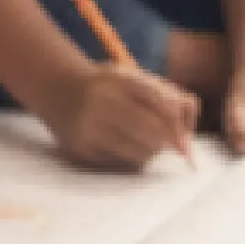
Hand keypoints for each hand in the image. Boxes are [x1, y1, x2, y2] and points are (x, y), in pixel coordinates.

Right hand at [45, 54, 201, 170]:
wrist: (56, 88)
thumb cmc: (108, 88)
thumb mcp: (135, 79)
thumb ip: (169, 99)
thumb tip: (188, 144)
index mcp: (120, 79)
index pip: (163, 106)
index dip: (179, 127)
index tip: (185, 143)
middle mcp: (102, 101)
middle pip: (154, 134)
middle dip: (167, 144)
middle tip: (166, 146)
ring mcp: (88, 126)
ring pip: (140, 154)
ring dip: (150, 153)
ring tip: (142, 144)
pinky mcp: (80, 148)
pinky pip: (121, 165)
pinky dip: (129, 160)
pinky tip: (121, 147)